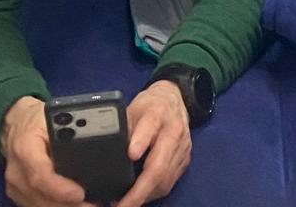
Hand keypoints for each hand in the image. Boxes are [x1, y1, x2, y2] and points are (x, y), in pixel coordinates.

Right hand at [0, 97, 85, 206]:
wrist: (15, 124)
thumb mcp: (55, 116)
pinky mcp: (18, 194)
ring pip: (38, 205)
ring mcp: (15, 186)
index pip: (40, 174)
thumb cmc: (38, 119)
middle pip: (40, 197)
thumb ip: (70, 129)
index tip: (80, 193)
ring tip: (88, 205)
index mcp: (25, 146)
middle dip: (67, 204)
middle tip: (92, 205)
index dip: (59, 188)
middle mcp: (16, 171)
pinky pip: (36, 206)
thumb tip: (94, 140)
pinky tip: (73, 204)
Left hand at [113, 82, 191, 206]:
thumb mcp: (131, 110)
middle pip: (159, 164)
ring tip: (127, 204)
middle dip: (140, 190)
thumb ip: (123, 130)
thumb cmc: (148, 106)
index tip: (131, 154)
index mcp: (158, 112)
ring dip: (145, 195)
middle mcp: (174, 130)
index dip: (141, 140)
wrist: (173, 98)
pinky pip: (170, 182)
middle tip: (122, 205)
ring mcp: (182, 146)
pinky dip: (154, 192)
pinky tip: (141, 196)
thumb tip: (109, 156)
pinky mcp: (185, 158)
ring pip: (165, 178)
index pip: (150, 125)